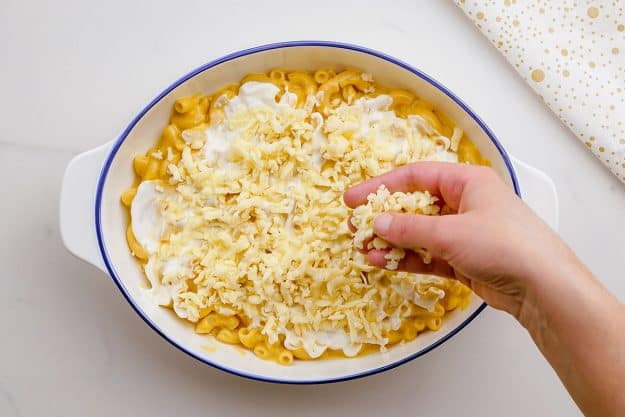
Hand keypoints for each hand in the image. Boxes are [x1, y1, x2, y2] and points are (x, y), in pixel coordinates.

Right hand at [344, 162, 577, 320]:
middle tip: (356, 227)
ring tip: (363, 249)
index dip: (380, 186)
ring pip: (418, 233)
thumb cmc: (503, 245)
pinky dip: (406, 258)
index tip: (353, 199)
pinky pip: (427, 255)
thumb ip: (410, 228)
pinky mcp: (463, 259)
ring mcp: (463, 232)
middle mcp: (464, 203)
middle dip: (384, 217)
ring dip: (391, 241)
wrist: (543, 287)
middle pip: (414, 205)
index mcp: (466, 181)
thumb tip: (378, 223)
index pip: (414, 177)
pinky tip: (384, 262)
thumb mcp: (450, 233)